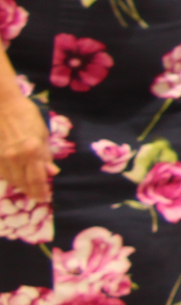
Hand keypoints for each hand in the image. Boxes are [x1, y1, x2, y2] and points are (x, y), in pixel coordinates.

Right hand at [0, 90, 54, 204]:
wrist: (3, 106)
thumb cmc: (27, 117)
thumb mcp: (43, 134)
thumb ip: (46, 155)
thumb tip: (52, 172)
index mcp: (32, 151)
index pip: (37, 179)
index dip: (42, 191)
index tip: (46, 198)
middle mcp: (15, 157)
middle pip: (23, 183)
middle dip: (32, 192)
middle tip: (39, 197)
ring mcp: (2, 157)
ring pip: (12, 180)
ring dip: (22, 187)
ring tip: (30, 190)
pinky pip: (3, 173)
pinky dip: (11, 178)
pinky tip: (17, 179)